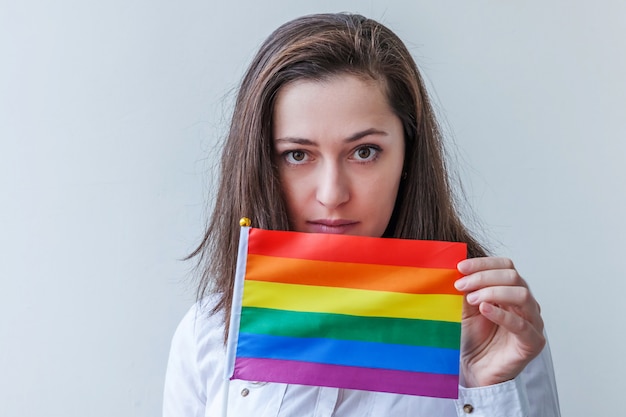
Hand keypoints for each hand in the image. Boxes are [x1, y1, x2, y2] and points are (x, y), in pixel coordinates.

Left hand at [454, 257, 544, 387]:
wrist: (473, 369)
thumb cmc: (472, 338)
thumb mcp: (466, 307)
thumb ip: (468, 289)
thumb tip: (459, 268)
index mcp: (511, 290)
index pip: (506, 266)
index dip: (484, 264)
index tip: (460, 267)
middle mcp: (525, 304)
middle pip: (513, 277)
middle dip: (484, 278)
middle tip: (461, 285)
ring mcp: (532, 322)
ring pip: (521, 295)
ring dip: (493, 292)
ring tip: (471, 299)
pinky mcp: (532, 342)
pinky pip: (521, 324)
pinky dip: (501, 314)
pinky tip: (484, 309)